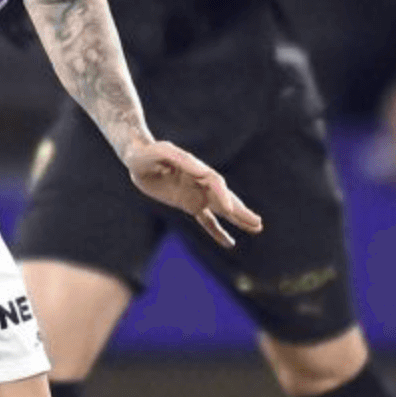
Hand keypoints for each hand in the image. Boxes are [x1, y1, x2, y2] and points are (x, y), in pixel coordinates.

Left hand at [123, 139, 262, 247]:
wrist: (139, 159)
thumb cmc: (149, 153)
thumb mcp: (161, 153)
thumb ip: (180, 160)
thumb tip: (201, 172)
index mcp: (197, 169)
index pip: (215, 183)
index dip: (222, 196)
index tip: (229, 209)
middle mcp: (201, 182)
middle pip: (225, 198)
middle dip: (240, 211)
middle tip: (257, 222)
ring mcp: (197, 194)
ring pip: (221, 210)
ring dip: (238, 219)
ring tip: (256, 228)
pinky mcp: (189, 204)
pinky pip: (206, 220)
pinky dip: (217, 231)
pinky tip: (229, 243)